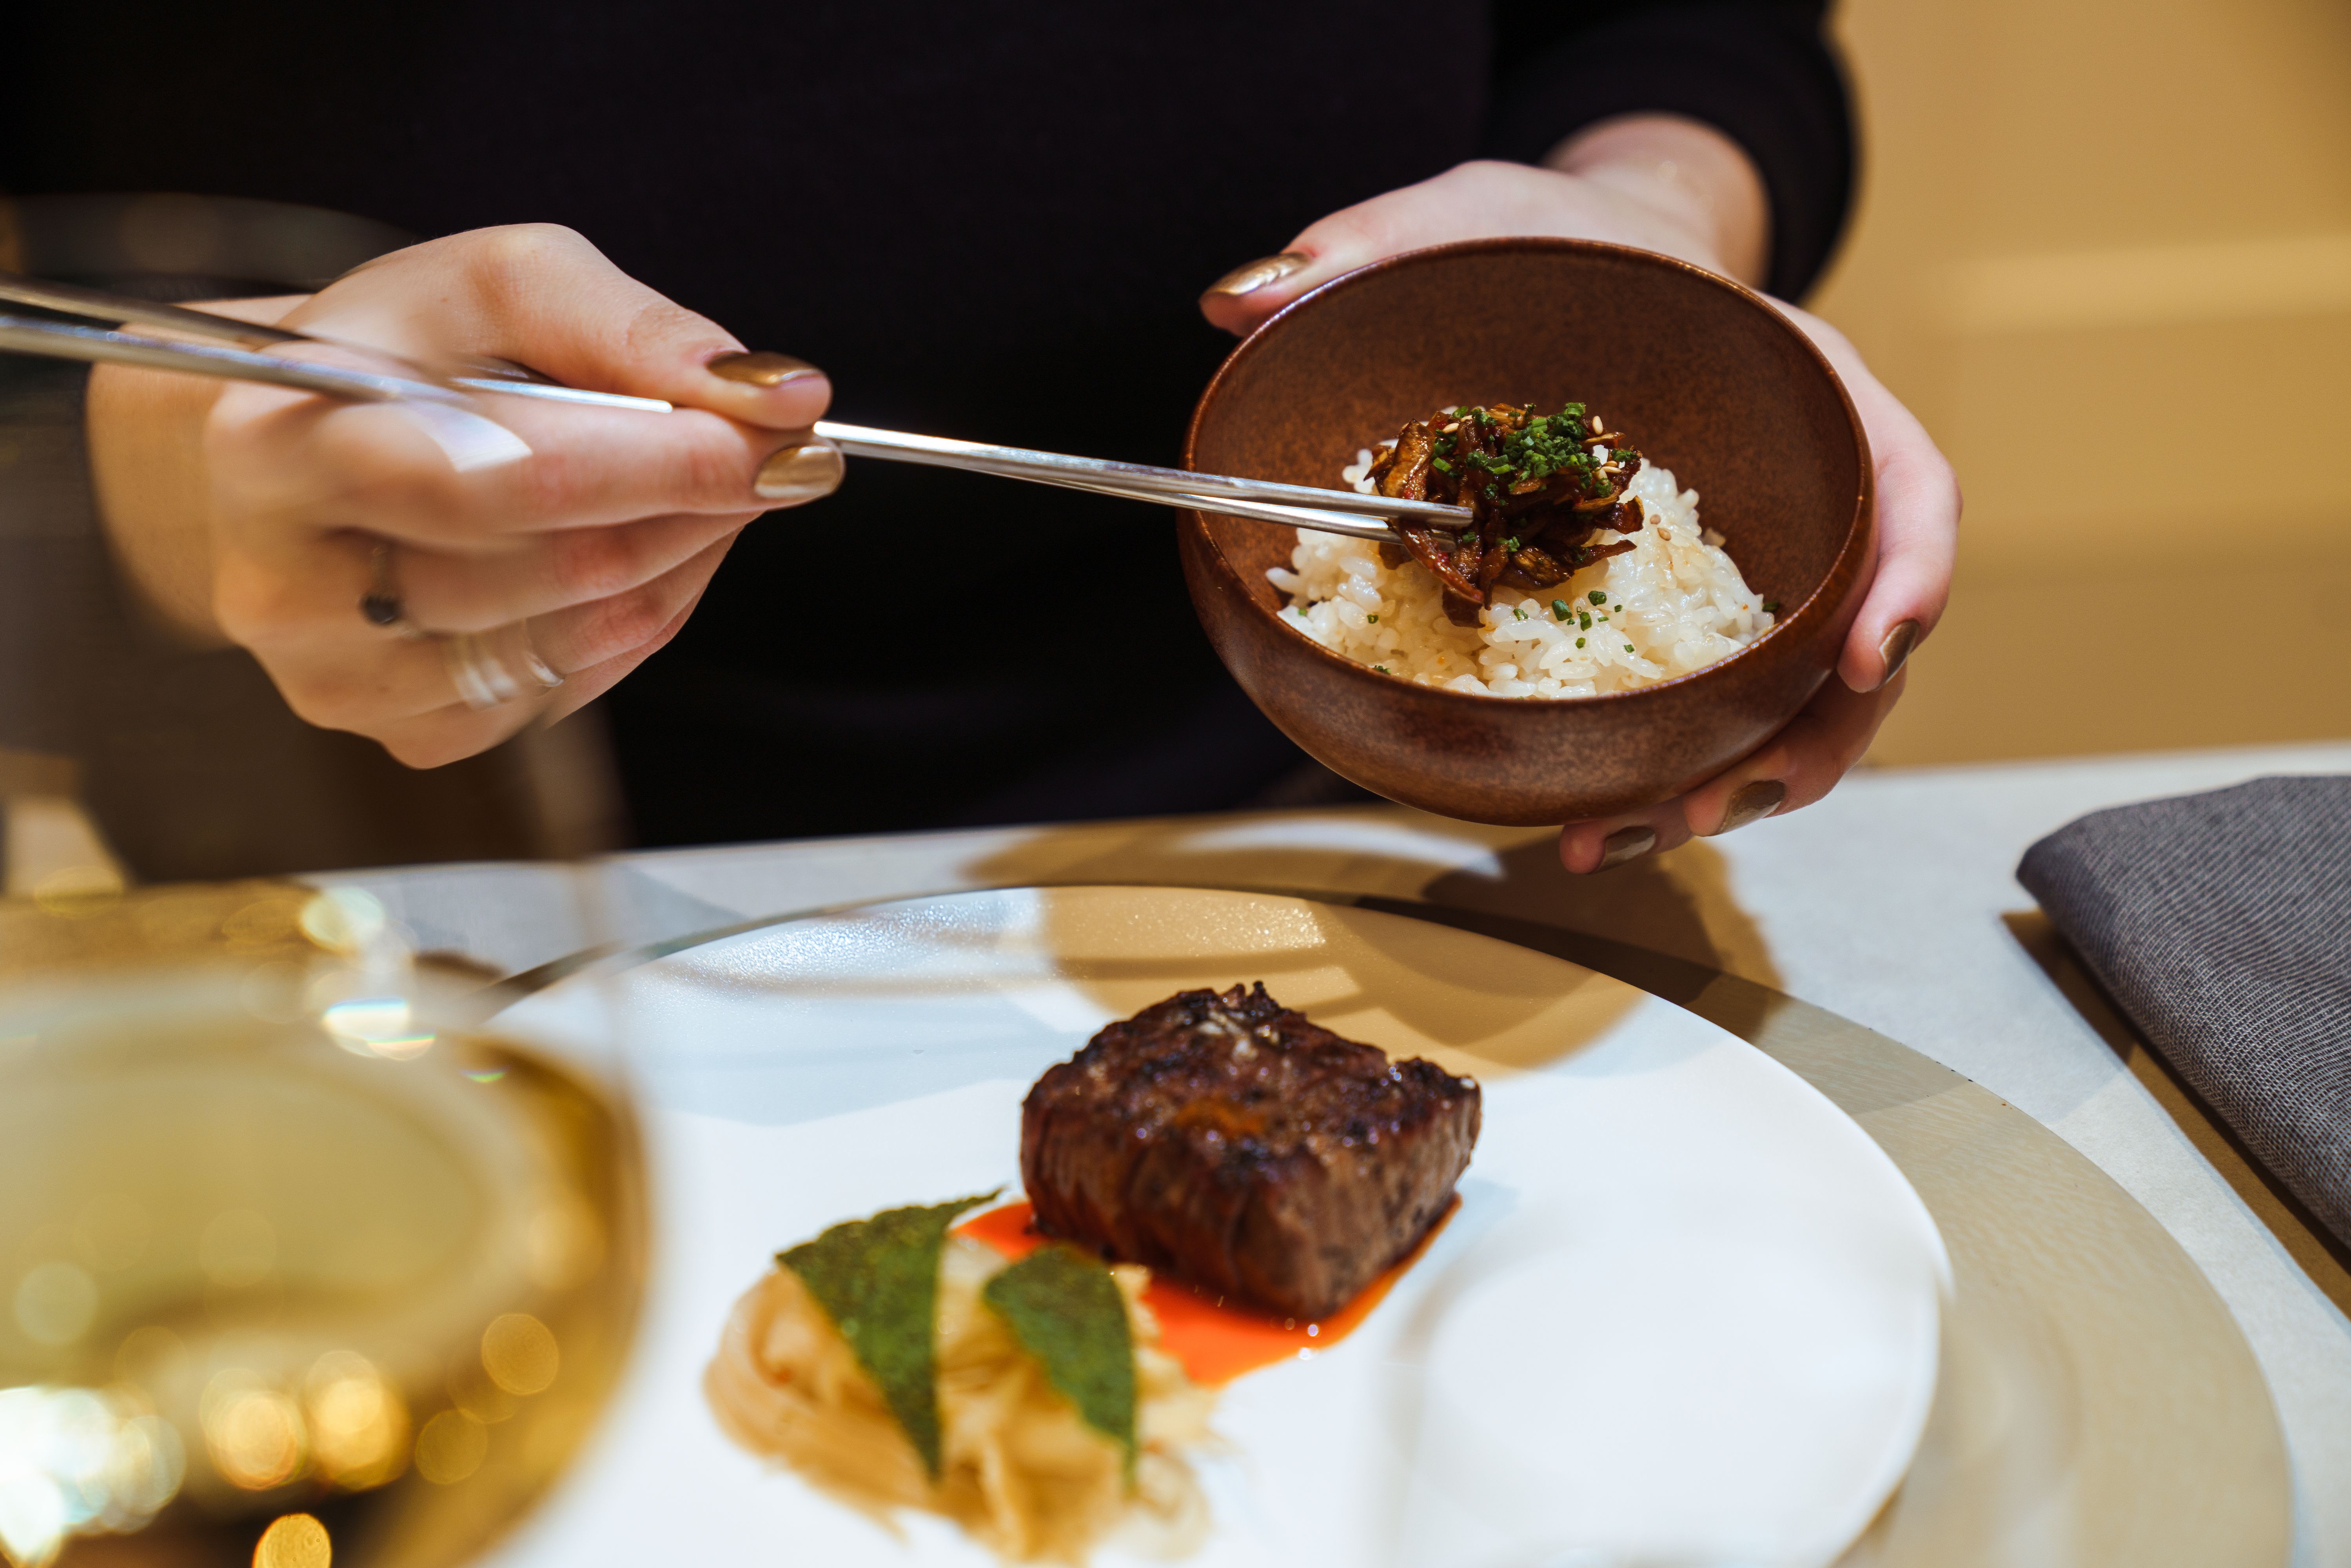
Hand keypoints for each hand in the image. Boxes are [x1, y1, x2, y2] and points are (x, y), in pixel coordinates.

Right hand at [87, 224, 837, 766]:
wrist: (315, 443)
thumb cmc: (405, 351)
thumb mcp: (504, 282)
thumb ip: (635, 329)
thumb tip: (779, 396)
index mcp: (282, 442)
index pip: (502, 473)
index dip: (661, 460)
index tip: (775, 435)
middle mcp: (289, 580)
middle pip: (556, 565)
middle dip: (692, 505)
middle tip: (770, 457)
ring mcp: (346, 676)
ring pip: (581, 635)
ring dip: (682, 558)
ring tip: (705, 491)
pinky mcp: (410, 734)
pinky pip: (572, 689)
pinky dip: (642, 618)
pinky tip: (641, 553)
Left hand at [1198, 118, 1958, 869]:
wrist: (1562, 265)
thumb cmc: (1546, 238)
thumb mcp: (1471, 216)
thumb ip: (1375, 244)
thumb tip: (1239, 303)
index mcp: (1796, 385)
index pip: (1907, 479)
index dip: (1910, 572)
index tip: (1867, 654)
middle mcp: (1799, 487)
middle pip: (1859, 627)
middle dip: (1805, 737)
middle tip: (1712, 800)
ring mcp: (1752, 562)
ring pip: (1793, 699)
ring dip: (1733, 785)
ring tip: (1631, 834)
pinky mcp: (1691, 616)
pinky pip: (1716, 711)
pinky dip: (1669, 775)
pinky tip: (1594, 820)